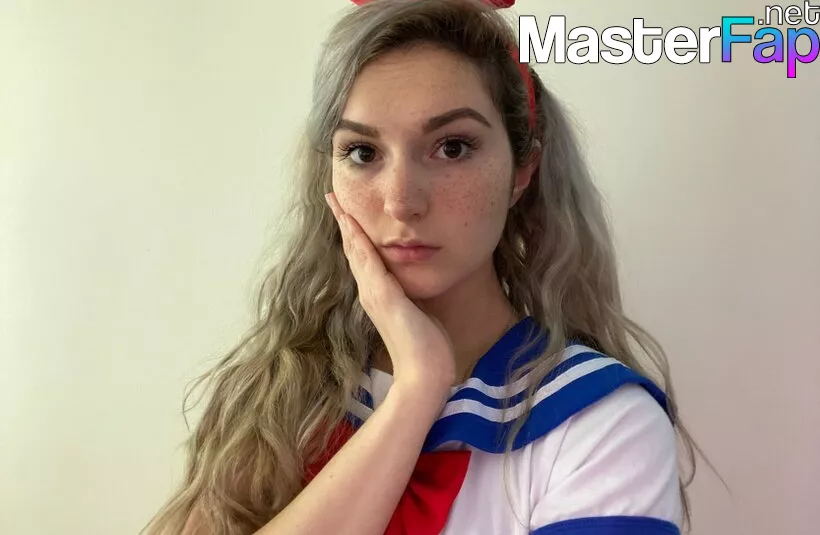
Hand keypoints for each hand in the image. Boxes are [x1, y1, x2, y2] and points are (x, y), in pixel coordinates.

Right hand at [325, 192, 455, 392]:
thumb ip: (413, 298)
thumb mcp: (420, 313)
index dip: (354, 233)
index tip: (347, 211)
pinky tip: (353, 225)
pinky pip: (369, 263)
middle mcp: (371, 293)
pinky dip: (359, 242)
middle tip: (332, 197)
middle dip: (344, 221)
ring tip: (336, 203)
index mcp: (380, 295)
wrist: (425, 376)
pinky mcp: (384, 298)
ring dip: (346, 225)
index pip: (364, 257)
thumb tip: (417, 286)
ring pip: (356, 251)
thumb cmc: (427, 350)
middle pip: (353, 249)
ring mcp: (374, 295)